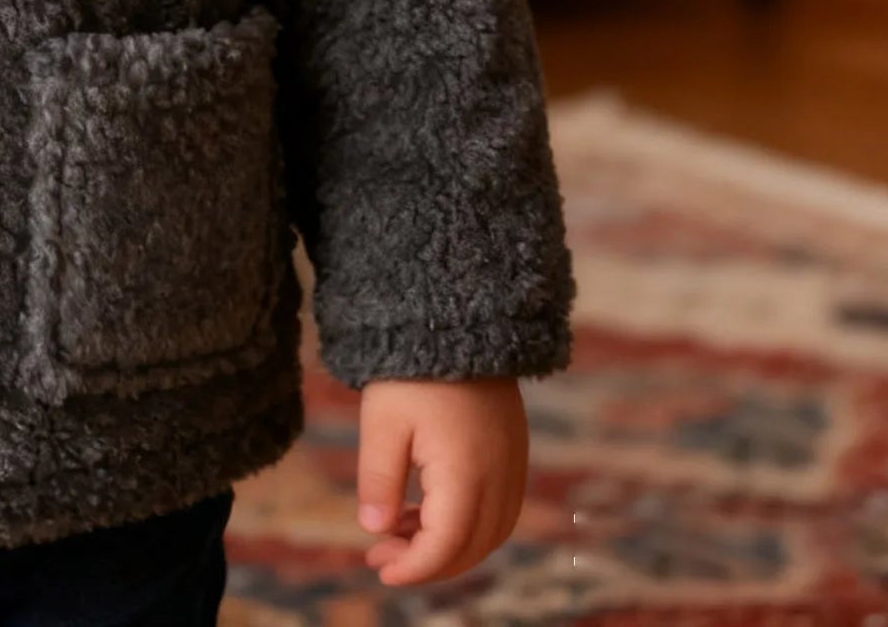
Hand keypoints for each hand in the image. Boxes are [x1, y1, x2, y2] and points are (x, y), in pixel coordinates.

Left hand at [355, 375, 527, 586]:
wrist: (453, 319)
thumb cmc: (411, 369)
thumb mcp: (382, 423)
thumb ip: (379, 480)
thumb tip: (374, 530)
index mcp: (466, 472)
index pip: (446, 544)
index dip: (414, 567)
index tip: (379, 568)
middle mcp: (500, 475)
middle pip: (472, 546)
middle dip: (427, 562)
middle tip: (380, 555)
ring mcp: (513, 463)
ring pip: (489, 532)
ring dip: (448, 545)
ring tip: (397, 533)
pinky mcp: (513, 450)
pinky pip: (499, 508)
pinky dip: (467, 523)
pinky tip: (426, 511)